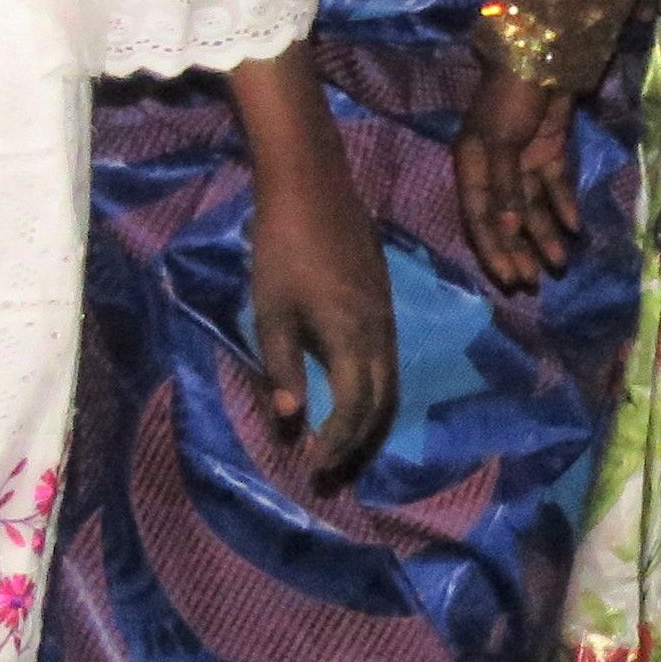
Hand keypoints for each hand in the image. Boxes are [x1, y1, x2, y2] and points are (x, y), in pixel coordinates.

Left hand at [228, 48, 399, 487]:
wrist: (313, 187)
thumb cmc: (283, 249)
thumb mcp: (270, 313)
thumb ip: (282, 369)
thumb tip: (290, 424)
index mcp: (351, 337)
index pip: (355, 409)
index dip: (338, 445)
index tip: (314, 471)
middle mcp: (379, 332)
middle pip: (382, 402)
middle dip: (358, 444)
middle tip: (330, 475)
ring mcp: (386, 314)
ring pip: (390, 381)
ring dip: (368, 420)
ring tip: (340, 446)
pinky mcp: (382, 300)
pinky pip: (388, 360)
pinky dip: (372, 391)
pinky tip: (349, 395)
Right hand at [454, 66, 581, 292]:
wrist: (542, 53)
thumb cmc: (511, 95)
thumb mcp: (501, 140)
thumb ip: (505, 185)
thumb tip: (508, 228)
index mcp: (471, 165)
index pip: (479, 217)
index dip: (492, 249)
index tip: (507, 278)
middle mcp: (494, 169)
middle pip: (505, 219)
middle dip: (518, 250)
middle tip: (532, 283)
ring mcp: (523, 160)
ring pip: (532, 208)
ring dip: (544, 235)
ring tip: (559, 264)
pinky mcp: (549, 150)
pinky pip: (555, 187)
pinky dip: (564, 206)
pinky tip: (575, 229)